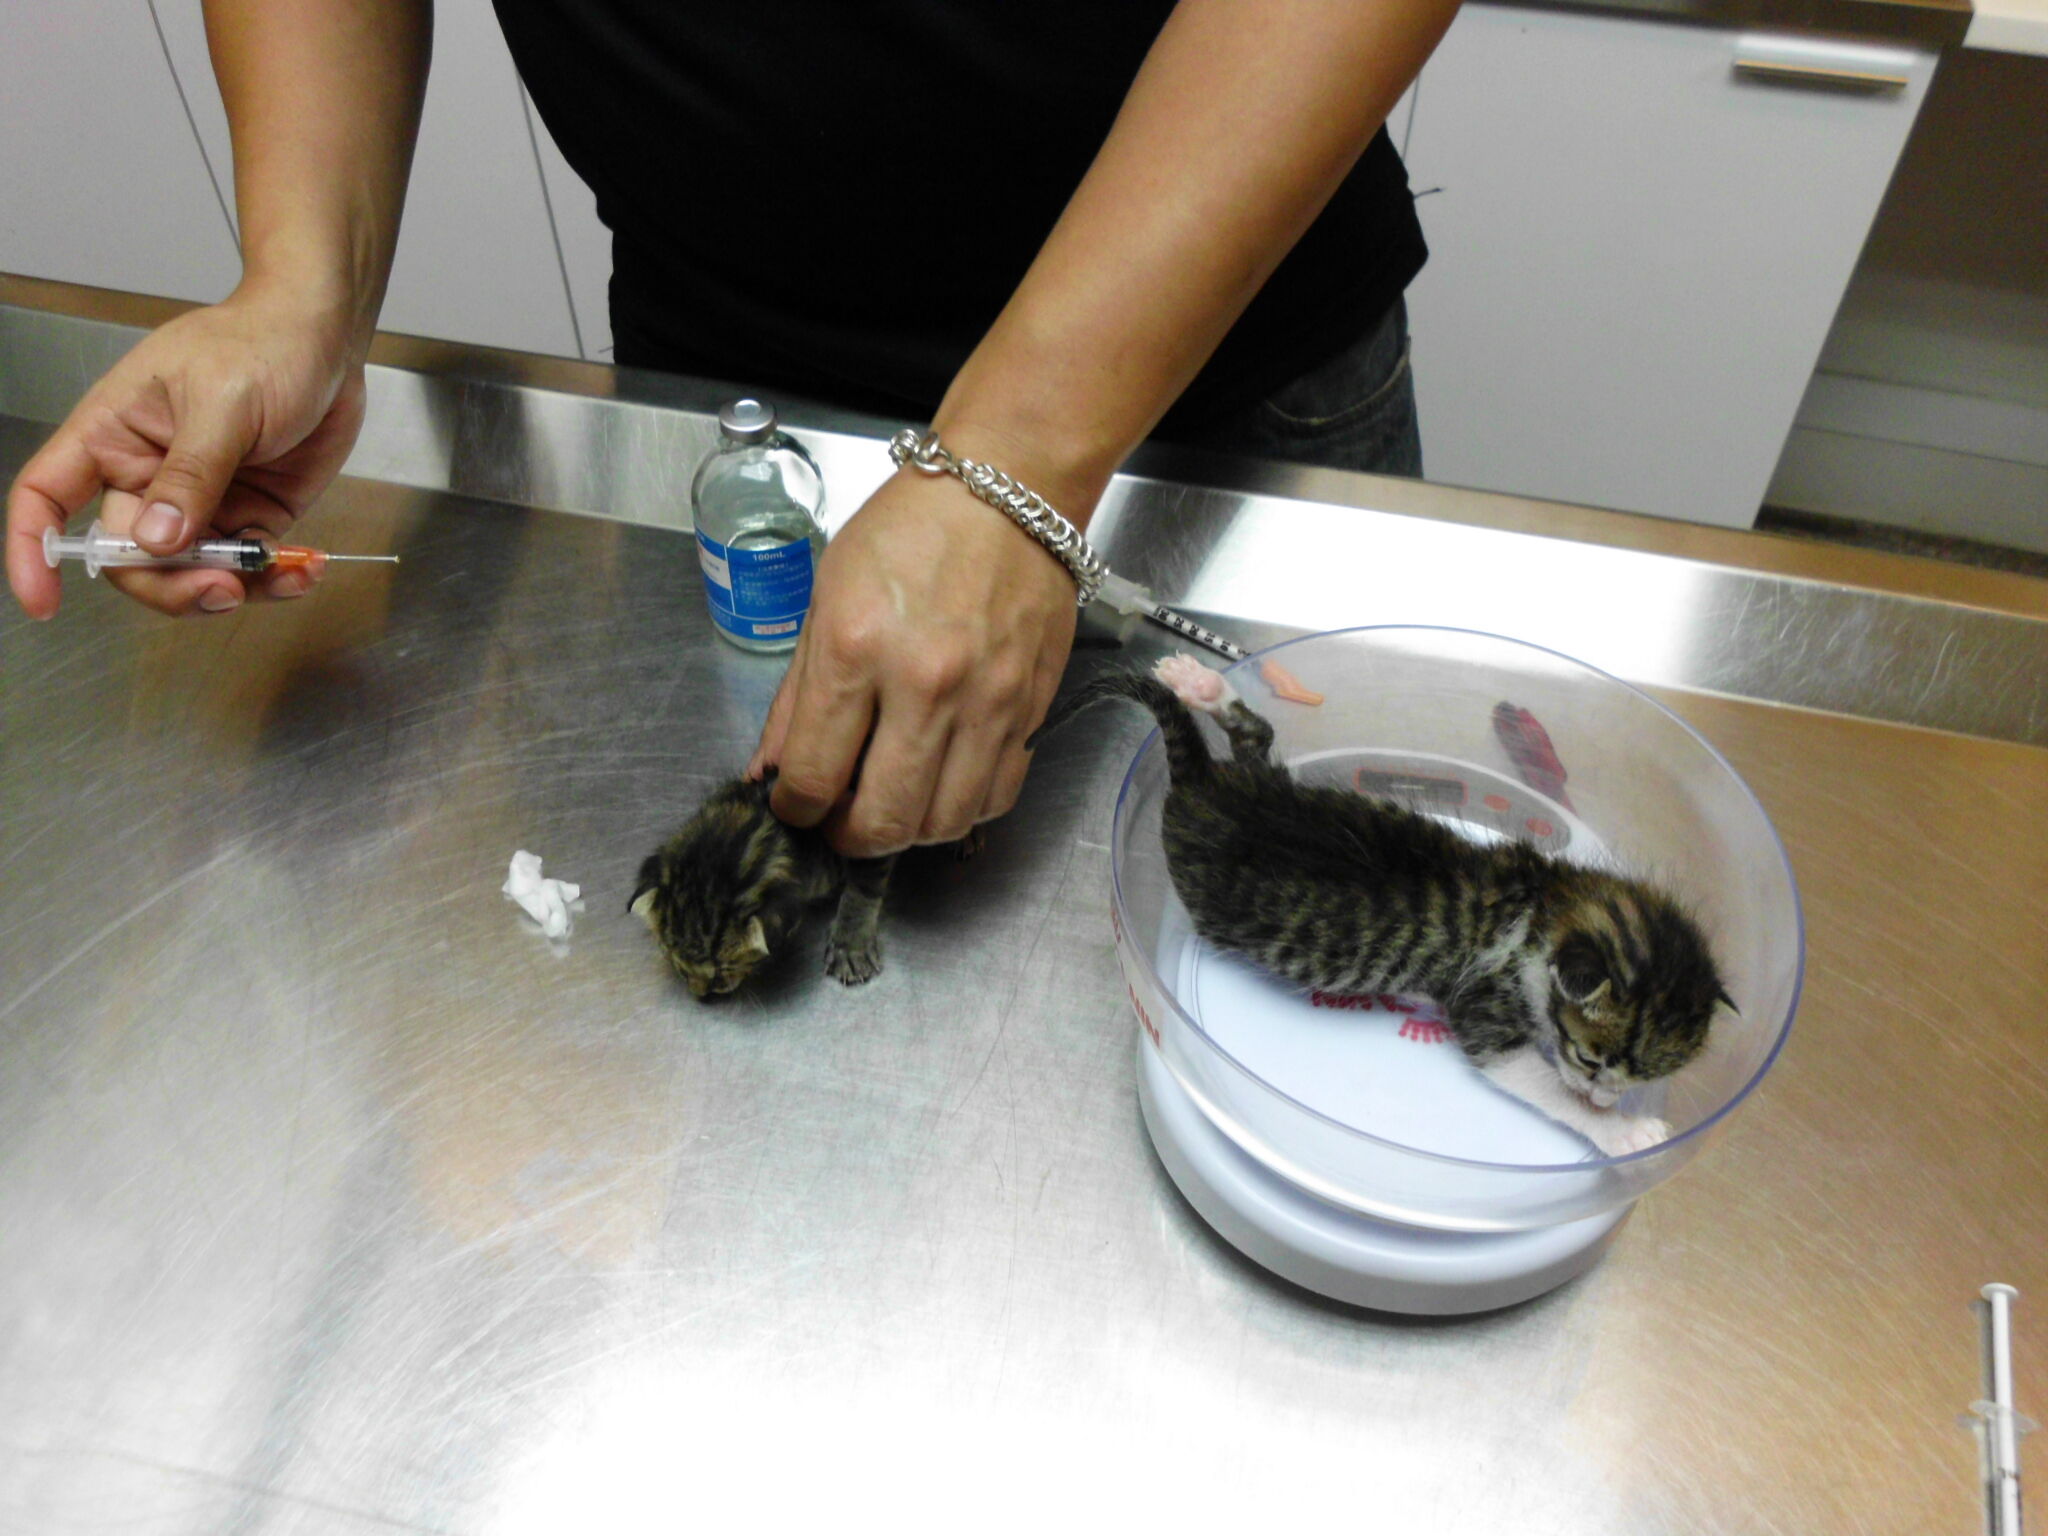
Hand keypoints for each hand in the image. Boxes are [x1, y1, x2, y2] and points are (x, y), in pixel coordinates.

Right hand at [6, 283, 366, 618]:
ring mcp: (201, 501)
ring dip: (229, 587)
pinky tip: (301, 571)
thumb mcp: (223, 403)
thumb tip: (157, 541)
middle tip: (223, 586)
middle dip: (170, 584)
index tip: (45, 603)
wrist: (324, 337)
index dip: (35, 550)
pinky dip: (272, 577)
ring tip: (276, 575)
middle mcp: (147, 475)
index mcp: (112, 435)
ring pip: (190, 572)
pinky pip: (247, 564)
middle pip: (129, 557)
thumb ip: (191, 475)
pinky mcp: (251, 512)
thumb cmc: (261, 343)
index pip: (46, 497)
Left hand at [749, 463, 1081, 855]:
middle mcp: (925, 684)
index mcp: (857, 649)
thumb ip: (798, 696)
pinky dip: (963, 809)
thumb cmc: (910, 530)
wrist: (1009, 491)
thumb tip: (775, 770)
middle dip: (848, 837)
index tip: (795, 805)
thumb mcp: (826, 597)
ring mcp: (987, 702)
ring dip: (907, 831)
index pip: (813, 776)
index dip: (795, 808)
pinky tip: (942, 784)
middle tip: (839, 820)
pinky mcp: (1031, 708)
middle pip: (882, 820)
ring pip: (943, 822)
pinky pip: (996, 795)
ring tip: (890, 803)